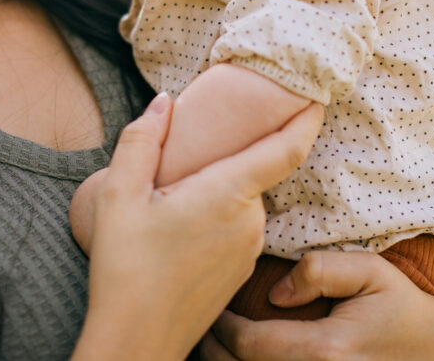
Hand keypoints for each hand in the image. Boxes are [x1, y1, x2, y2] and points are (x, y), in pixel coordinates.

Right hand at [72, 94, 324, 360]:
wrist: (137, 341)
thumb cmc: (126, 269)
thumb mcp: (118, 195)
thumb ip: (142, 140)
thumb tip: (165, 102)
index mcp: (228, 193)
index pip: (285, 149)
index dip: (304, 119)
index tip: (315, 97)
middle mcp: (251, 221)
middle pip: (253, 172)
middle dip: (230, 158)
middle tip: (190, 155)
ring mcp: (250, 249)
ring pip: (242, 202)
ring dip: (220, 191)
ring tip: (174, 199)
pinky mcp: (241, 271)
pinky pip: (238, 229)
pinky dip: (219, 218)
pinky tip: (182, 230)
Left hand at [197, 251, 433, 360]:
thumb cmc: (402, 305)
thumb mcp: (371, 271)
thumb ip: (320, 270)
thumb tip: (276, 292)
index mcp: (325, 351)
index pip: (248, 344)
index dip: (220, 326)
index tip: (211, 304)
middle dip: (213, 350)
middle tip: (201, 324)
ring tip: (212, 344)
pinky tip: (240, 357)